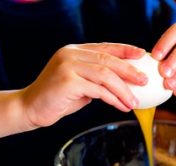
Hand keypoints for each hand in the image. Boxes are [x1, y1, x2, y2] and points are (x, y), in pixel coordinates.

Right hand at [20, 43, 146, 127]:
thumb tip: (124, 83)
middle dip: (130, 70)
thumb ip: (97, 79)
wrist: (30, 108)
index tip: (142, 55)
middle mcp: (71, 54)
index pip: (105, 47)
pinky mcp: (67, 81)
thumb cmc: (58, 98)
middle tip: (145, 80)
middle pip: (108, 59)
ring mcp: (67, 66)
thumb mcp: (80, 84)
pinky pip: (98, 90)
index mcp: (74, 51)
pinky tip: (121, 106)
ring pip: (105, 75)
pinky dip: (113, 98)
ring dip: (124, 89)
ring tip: (134, 101)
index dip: (125, 50)